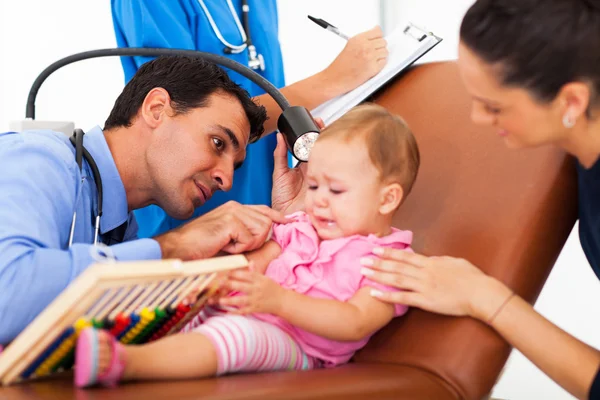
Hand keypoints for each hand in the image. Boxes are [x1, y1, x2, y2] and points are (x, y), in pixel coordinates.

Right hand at [155, 201, 287, 259]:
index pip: (263, 209)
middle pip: (267, 222)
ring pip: (261, 231)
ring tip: (230, 246)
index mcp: (234, 207)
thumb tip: (264, 234)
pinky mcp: (230, 222)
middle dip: (257, 240)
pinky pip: (249, 240)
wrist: (180, 247)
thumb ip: (242, 229)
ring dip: (249, 244)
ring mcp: (233, 212)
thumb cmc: (200, 244)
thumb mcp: (225, 234)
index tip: (286, 221)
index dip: (276, 216)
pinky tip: (223, 246)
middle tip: (237, 246)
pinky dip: (238, 249)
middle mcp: (235, 206)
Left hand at [218, 267, 286, 314]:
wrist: (283, 301)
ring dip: (231, 301)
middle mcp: (257, 289)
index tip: (225, 272)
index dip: (235, 273)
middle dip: (230, 284)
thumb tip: (249, 261)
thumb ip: (255, 271)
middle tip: (219, 283)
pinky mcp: (256, 309)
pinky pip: (245, 311)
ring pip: (242, 300)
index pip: (246, 275)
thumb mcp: (265, 278)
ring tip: (220, 300)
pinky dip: (236, 313)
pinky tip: (228, 313)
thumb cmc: (272, 288)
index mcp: (259, 279)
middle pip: (242, 286)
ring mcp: (256, 300)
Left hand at [271, 117, 324, 213]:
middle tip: (323, 124)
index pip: (311, 145)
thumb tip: (279, 136)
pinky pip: (332, 172)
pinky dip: (334, 162)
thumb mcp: (279, 173)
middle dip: (324, 135)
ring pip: (329, 158)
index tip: (316, 121)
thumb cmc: (282, 200)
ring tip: (327, 133)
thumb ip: (280, 154)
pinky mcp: (327, 185)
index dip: (314, 133)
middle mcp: (315, 169)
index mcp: (304, 166)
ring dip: (330, 145)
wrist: (286, 216)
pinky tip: (332, 152)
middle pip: (322, 149)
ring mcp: (323, 176)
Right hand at [322, 26, 387, 94]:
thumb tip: (376, 33)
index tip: (377, 41)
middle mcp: (365, 46)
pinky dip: (380, 65)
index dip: (378, 37)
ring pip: (385, 52)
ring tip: (371, 61)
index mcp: (358, 39)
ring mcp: (370, 57)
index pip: (378, 32)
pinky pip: (384, 62)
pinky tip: (371, 66)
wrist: (334, 79)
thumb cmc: (340, 65)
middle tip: (373, 53)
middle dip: (380, 47)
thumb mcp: (350, 45)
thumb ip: (363, 39)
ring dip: (380, 56)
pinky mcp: (373, 68)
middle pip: (383, 42)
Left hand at [360, 248, 511, 320]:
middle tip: (361, 259)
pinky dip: (388, 296)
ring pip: (396, 279)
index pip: (405, 256)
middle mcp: (424, 273)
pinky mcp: (425, 301)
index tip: (375, 249)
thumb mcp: (455, 262)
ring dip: (378, 275)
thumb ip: (440, 260)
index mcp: (431, 263)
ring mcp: (424, 287)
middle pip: (396, 266)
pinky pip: (403, 298)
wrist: (481, 294)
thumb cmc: (472, 278)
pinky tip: (374, 294)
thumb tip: (431, 258)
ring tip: (364, 272)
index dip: (389, 252)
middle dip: (378, 262)